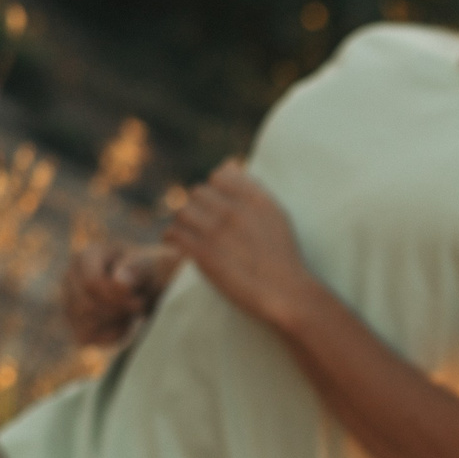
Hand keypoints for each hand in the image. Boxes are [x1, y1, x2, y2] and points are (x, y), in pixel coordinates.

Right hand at [60, 242, 177, 346]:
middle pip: (85, 307)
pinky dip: (108, 337)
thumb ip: (138, 270)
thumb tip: (120, 282)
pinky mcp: (73, 320)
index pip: (91, 284)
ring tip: (130, 313)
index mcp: (87, 255)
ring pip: (83, 324)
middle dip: (117, 313)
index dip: (117, 299)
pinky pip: (84, 338)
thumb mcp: (154, 265)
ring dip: (114, 325)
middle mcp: (71, 275)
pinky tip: (123, 326)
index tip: (140, 302)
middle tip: (139, 308)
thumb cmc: (153, 272)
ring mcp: (68, 299)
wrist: (152, 285)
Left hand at [161, 159, 323, 333]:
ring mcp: (217, 230)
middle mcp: (235, 210)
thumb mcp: (276, 215)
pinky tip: (176, 244)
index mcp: (255, 198)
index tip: (217, 204)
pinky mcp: (203, 252)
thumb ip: (253, 188)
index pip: (220, 176)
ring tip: (188, 232)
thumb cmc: (283, 256)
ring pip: (183, 211)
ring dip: (184, 222)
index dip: (216, 190)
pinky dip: (173, 238)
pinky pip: (175, 233)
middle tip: (201, 222)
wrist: (285, 293)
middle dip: (198, 206)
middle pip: (198, 192)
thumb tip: (228, 164)